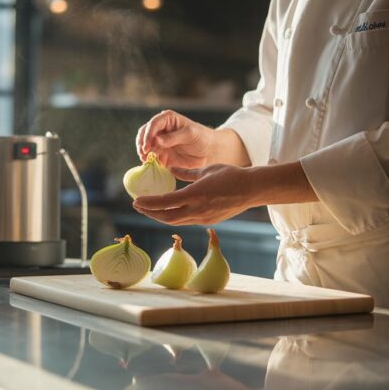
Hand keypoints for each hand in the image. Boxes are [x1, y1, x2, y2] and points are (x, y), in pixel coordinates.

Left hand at [132, 161, 318, 225]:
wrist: (252, 190)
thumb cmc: (230, 175)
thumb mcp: (206, 170)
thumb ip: (186, 172)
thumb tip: (171, 168)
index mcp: (195, 195)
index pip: (165, 203)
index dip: (148, 203)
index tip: (136, 201)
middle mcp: (197, 210)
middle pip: (167, 217)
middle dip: (150, 212)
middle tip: (137, 206)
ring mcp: (203, 218)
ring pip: (176, 221)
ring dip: (161, 216)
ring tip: (149, 210)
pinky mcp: (208, 221)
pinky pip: (186, 220)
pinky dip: (174, 216)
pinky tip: (169, 211)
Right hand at [135, 110, 214, 168]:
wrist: (209, 151)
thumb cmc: (201, 137)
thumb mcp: (189, 135)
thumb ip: (173, 138)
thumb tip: (156, 140)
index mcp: (167, 119)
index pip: (153, 124)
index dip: (147, 135)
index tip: (147, 147)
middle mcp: (160, 129)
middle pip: (144, 134)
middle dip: (142, 144)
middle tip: (144, 155)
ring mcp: (159, 142)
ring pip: (145, 145)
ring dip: (143, 153)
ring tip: (146, 160)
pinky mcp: (161, 154)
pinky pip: (151, 157)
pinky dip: (150, 161)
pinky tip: (153, 164)